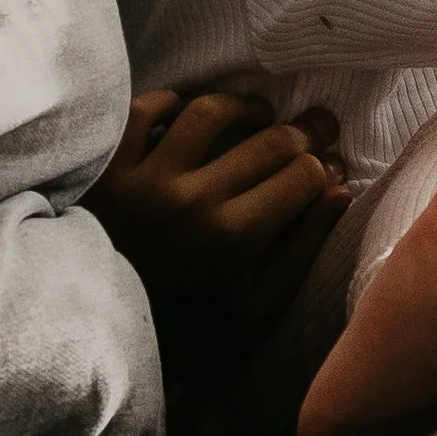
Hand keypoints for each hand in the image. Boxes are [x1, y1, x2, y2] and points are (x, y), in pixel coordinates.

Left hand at [88, 85, 348, 358]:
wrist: (96, 333)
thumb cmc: (186, 322)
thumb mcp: (256, 307)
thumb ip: (303, 249)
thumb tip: (340, 191)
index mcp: (233, 238)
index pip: (304, 175)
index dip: (326, 166)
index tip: (329, 166)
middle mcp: (191, 200)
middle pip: (269, 140)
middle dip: (304, 132)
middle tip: (314, 128)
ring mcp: (144, 179)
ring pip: (210, 111)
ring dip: (245, 106)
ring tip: (260, 114)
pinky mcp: (107, 169)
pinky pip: (143, 111)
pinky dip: (171, 102)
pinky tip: (191, 114)